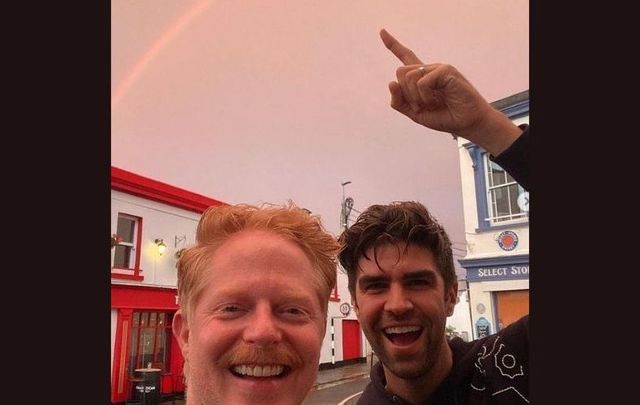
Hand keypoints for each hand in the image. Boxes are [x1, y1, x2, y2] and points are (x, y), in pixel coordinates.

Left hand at [380, 29, 520, 153]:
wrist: (467, 122)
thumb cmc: (444, 117)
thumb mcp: (415, 113)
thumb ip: (400, 102)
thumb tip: (391, 82)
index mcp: (421, 77)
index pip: (405, 57)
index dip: (393, 45)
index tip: (382, 32)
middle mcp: (428, 69)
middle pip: (400, 72)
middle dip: (405, 93)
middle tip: (420, 105)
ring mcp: (437, 68)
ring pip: (408, 76)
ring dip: (415, 97)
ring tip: (430, 104)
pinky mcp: (445, 70)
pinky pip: (422, 82)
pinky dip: (424, 96)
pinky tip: (436, 100)